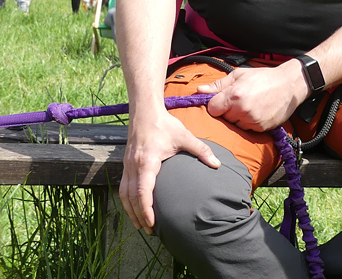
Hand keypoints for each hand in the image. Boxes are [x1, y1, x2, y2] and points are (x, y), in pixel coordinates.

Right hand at [120, 111, 220, 232]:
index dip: (145, 209)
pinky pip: (124, 188)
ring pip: (124, 194)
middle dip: (139, 216)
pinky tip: (135, 209)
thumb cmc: (165, 125)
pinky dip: (128, 201)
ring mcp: (127, 166)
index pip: (142, 190)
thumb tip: (217, 165)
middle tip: (150, 230)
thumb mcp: (185, 136)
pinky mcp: (126, 165)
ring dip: (131, 211)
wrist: (145, 112)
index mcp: (147, 161)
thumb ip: (201, 151)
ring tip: (141, 225)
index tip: (152, 222)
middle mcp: (133, 166)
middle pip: (131, 198)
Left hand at [197, 61, 307, 131]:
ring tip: (250, 106)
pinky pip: (247, 129)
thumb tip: (199, 90)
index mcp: (234, 95)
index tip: (223, 100)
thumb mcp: (239, 75)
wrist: (289, 85)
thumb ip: (218, 85)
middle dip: (228, 111)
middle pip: (223, 118)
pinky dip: (249, 122)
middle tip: (240, 101)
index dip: (216, 105)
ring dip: (238, 118)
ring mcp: (252, 120)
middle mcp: (242, 110)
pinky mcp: (261, 128)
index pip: (212, 109)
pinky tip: (257, 111)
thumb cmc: (264, 77)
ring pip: (235, 125)